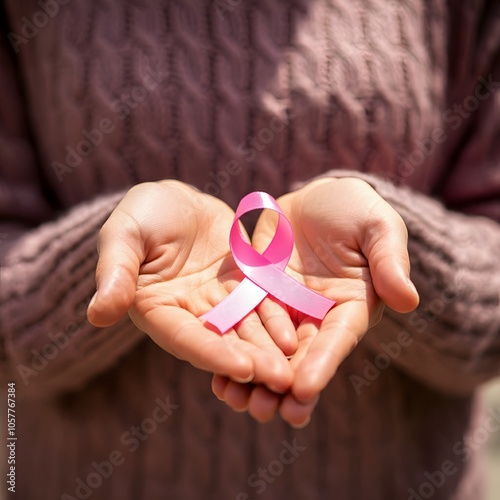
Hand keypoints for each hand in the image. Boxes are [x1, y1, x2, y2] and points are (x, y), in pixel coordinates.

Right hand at [87, 180, 294, 390]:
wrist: (177, 200)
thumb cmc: (143, 214)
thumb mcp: (124, 234)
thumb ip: (115, 272)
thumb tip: (99, 315)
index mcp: (159, 311)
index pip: (185, 338)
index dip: (212, 353)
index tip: (242, 368)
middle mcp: (192, 315)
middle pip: (223, 342)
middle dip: (252, 361)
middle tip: (283, 380)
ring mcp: (221, 303)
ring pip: (249, 329)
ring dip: (272, 348)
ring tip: (299, 365)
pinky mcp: (245, 287)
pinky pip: (265, 303)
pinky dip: (281, 318)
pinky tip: (304, 331)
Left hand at [212, 177, 418, 425]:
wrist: (314, 199)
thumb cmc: (353, 209)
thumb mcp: (376, 226)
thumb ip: (389, 260)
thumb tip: (408, 300)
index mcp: (349, 305)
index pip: (336, 339)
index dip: (322, 364)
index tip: (304, 389)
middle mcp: (315, 316)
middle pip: (299, 355)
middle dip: (283, 386)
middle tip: (265, 413)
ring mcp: (283, 308)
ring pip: (267, 349)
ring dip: (252, 376)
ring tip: (236, 400)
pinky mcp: (255, 295)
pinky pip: (241, 324)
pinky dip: (230, 348)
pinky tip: (215, 371)